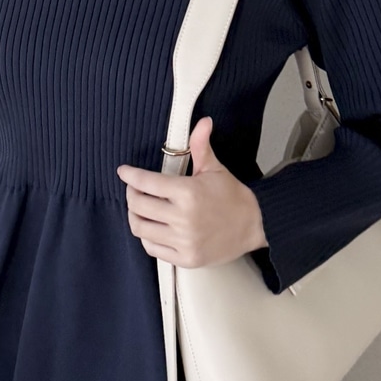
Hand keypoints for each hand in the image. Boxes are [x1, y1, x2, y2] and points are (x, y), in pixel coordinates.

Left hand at [117, 116, 267, 267]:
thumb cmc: (233, 198)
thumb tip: (203, 122)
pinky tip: (153, 227)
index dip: (130, 175)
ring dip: (135, 216)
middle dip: (131, 194)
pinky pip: (152, 247)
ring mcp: (184, 241)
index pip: (146, 182)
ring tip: (140, 208)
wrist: (256, 226)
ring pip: (140, 228)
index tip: (124, 172)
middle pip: (137, 206)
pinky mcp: (186, 258)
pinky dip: (147, 236)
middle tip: (134, 189)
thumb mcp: (215, 169)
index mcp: (188, 193)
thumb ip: (201, 146)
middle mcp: (184, 218)